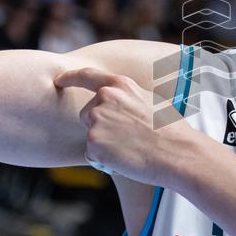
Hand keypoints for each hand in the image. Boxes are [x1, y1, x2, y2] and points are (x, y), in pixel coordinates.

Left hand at [54, 67, 187, 183]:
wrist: (177, 153)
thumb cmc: (170, 129)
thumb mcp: (150, 101)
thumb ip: (127, 97)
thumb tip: (114, 100)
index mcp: (120, 85)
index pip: (86, 76)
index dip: (69, 77)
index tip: (58, 81)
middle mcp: (104, 99)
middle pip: (87, 114)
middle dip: (100, 125)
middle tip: (127, 136)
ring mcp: (96, 122)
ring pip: (91, 135)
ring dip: (104, 143)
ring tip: (130, 147)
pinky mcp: (93, 145)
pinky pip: (92, 154)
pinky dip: (105, 159)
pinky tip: (125, 158)